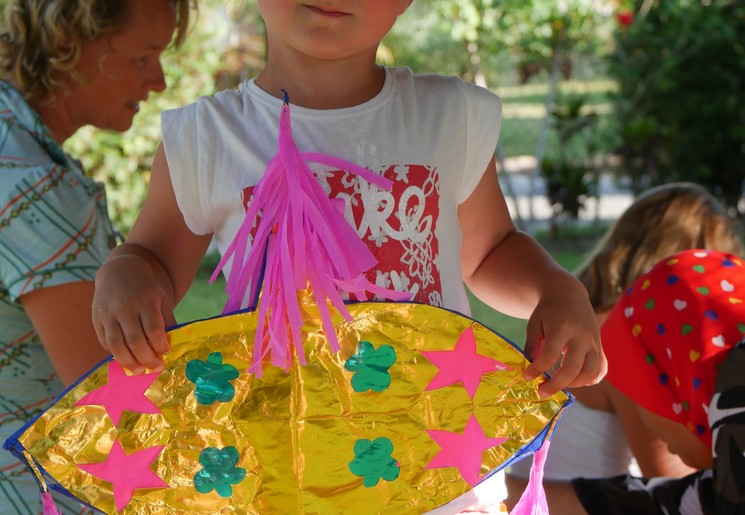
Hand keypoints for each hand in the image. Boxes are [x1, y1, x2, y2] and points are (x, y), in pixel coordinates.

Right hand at [92, 249, 175, 372]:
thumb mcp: (161, 299)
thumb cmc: (146, 289)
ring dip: (128, 362)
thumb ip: (167, 320)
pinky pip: (105, 341)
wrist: (120, 271)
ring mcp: (109, 314)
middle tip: (155, 368)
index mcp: (145, 301)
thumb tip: (171, 346)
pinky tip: (126, 359)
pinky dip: (115, 354)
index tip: (166, 353)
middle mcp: (125, 308)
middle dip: (147, 359)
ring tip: (139, 371)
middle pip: (135, 340)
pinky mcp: (97, 319)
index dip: (160, 345)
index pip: (153, 329)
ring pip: (117, 344)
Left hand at [522, 278, 605, 397]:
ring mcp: (593, 342)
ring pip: (591, 372)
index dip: (537, 369)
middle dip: (555, 384)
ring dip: (575, 384)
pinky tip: (576, 380)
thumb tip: (530, 370)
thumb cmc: (548, 310)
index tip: (526, 377)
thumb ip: (532, 345)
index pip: (550, 355)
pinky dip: (591, 379)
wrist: (569, 294)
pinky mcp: (600, 346)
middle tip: (541, 391)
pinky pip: (601, 369)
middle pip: (572, 368)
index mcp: (562, 327)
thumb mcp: (534, 323)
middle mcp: (581, 336)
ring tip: (559, 384)